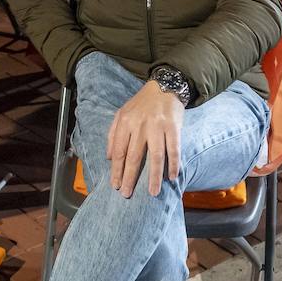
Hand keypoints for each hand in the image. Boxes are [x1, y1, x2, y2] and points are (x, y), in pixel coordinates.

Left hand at [107, 81, 182, 197]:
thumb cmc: (141, 103)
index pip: (118, 151)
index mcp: (125, 122)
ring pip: (155, 156)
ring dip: (154, 177)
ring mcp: (157, 126)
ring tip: (153, 192)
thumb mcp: (121, 113)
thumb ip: (112, 134)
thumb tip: (107, 157)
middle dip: (130, 177)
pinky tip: (172, 177)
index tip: (115, 185)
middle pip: (134, 157)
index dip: (116, 170)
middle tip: (127, 194)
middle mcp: (140, 125)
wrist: (164, 86)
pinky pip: (173, 149)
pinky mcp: (173, 127)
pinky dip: (173, 164)